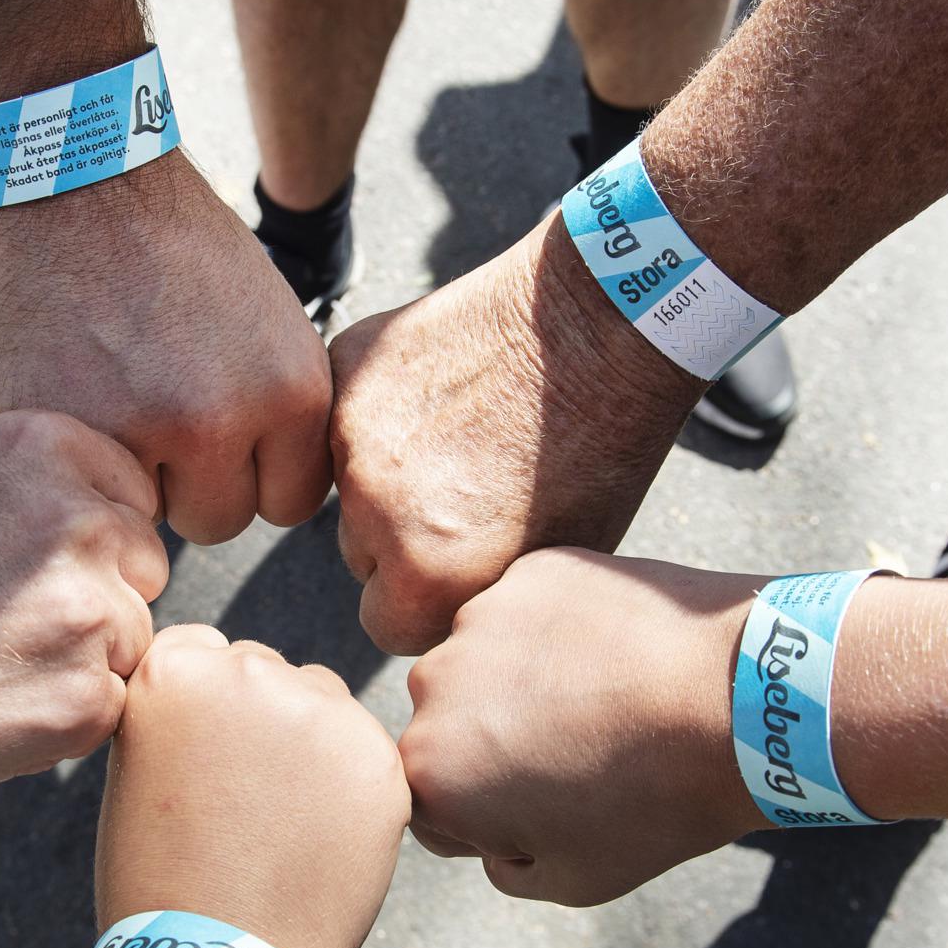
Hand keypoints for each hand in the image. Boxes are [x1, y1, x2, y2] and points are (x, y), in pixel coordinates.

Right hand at [0, 152, 332, 544]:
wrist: (64, 167)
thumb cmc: (168, 237)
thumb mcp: (265, 320)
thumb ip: (272, 409)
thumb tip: (269, 484)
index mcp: (288, 393)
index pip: (288, 503)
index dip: (252, 473)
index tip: (222, 436)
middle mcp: (214, 423)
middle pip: (216, 521)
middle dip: (188, 482)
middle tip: (152, 410)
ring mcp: (123, 433)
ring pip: (141, 515)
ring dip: (125, 476)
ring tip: (104, 392)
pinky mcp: (43, 431)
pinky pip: (65, 479)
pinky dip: (60, 446)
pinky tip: (54, 380)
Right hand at [0, 411, 167, 815]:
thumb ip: (57, 496)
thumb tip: (138, 539)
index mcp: (50, 445)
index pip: (132, 506)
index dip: (80, 550)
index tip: (6, 571)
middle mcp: (81, 518)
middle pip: (142, 575)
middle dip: (92, 604)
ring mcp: (89, 611)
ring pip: (130, 645)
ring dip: (76, 666)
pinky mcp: (82, 697)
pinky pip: (109, 710)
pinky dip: (59, 723)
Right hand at [96, 625, 407, 947]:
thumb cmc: (164, 879)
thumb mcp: (140, 768)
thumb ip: (189, 714)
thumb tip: (241, 701)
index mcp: (176, 670)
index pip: (203, 650)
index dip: (205, 710)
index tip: (200, 762)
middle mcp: (250, 671)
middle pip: (267, 671)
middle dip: (259, 720)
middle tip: (244, 804)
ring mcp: (320, 712)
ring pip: (323, 701)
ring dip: (310, 744)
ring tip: (281, 827)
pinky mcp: (377, 757)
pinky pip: (366, 751)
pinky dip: (352, 787)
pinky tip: (319, 840)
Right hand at [328, 219, 700, 654]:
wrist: (605, 323)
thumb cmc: (601, 450)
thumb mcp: (551, 560)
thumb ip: (475, 598)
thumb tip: (427, 611)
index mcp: (429, 574)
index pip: (387, 624)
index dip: (428, 598)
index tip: (467, 561)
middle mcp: (376, 508)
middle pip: (362, 555)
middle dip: (402, 535)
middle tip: (469, 491)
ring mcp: (353, 430)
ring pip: (346, 486)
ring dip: (387, 474)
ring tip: (464, 436)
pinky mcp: (349, 365)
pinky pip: (342, 414)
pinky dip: (380, 409)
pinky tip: (443, 390)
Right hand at [399, 548, 764, 905]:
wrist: (737, 701)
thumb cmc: (658, 803)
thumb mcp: (575, 880)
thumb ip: (504, 866)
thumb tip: (491, 838)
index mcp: (430, 770)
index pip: (433, 807)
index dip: (493, 820)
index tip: (554, 810)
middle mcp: (433, 686)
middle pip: (449, 727)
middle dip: (495, 743)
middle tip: (580, 753)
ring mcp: (482, 617)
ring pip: (486, 662)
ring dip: (525, 682)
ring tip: (606, 700)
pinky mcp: (533, 572)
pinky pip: (530, 612)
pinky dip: (561, 631)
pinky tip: (617, 655)